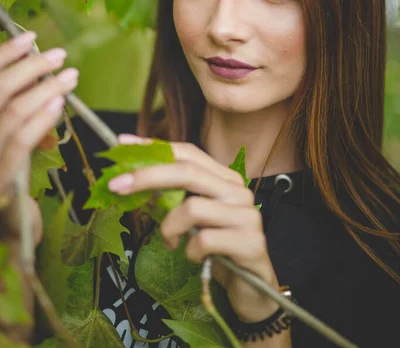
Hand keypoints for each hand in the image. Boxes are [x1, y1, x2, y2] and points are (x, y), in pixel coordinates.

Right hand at [0, 32, 78, 244]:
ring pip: (10, 111)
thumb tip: (42, 78)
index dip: (5, 55)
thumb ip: (20, 113)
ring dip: (43, 88)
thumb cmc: (12, 180)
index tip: (30, 37)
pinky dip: (41, 117)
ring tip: (70, 75)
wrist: (10, 232)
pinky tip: (60, 103)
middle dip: (27, 66)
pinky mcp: (1, 179)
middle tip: (59, 55)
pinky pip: (21, 142)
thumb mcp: (13, 141)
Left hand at [108, 133, 280, 322]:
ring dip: (169, 228)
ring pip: (192, 208)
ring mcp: (247, 215)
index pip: (189, 152)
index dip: (156, 147)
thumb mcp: (192, 220)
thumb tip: (131, 181)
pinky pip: (204, 240)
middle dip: (147, 176)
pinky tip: (195, 258)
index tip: (123, 144)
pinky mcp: (249, 242)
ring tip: (170, 243)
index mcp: (224, 179)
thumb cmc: (218, 249)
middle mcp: (238, 190)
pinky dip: (190, 252)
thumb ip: (172, 198)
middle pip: (188, 172)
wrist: (252, 287)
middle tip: (116, 186)